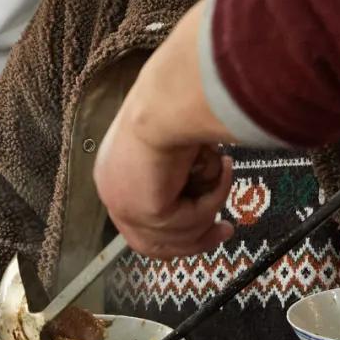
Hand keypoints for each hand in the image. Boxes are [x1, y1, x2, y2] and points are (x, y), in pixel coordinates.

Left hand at [94, 0, 241, 256]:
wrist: (170, 96)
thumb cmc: (174, 104)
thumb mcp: (175, 145)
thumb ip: (180, 173)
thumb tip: (200, 185)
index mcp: (113, 174)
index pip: (138, 225)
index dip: (174, 235)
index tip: (207, 227)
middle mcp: (113, 192)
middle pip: (154, 244)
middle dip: (195, 240)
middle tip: (226, 230)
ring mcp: (125, 205)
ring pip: (179, 235)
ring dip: (210, 204)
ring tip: (222, 168)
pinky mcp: (147, 211)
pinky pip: (192, 221)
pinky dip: (213, 196)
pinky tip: (218, 165)